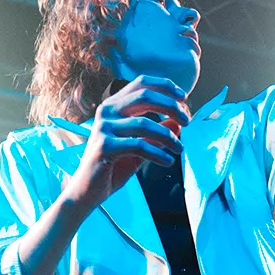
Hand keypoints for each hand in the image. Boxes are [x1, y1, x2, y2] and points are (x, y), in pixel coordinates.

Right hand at [67, 75, 188, 211]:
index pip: (141, 83)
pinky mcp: (104, 146)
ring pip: (145, 124)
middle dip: (171, 106)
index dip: (165, 86)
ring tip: (179, 149)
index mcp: (113, 105)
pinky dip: (158, 153)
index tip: (184, 98)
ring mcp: (103, 128)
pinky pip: (139, 146)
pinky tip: (168, 161)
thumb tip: (178, 122)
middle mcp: (106, 111)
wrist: (87, 191)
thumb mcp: (139, 147)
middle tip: (187, 121)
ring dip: (168, 136)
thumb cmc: (112, 167)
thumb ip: (156, 133)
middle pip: (145, 96)